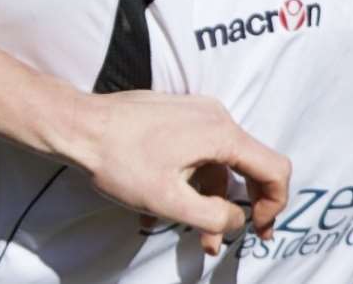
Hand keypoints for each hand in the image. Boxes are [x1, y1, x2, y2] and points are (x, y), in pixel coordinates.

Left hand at [79, 91, 289, 256]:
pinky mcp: (175, 116)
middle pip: (247, 167)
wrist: (78, 126)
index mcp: (221, 134)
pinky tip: (159, 208)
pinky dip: (188, 182)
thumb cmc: (120, 160)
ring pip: (216, 164)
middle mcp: (214, 116)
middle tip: (223, 240)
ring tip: (185, 233)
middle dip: (236, 209)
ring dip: (207, 201)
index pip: (274, 169)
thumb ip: (215, 217)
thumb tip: (238, 220)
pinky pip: (196, 153)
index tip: (257, 231)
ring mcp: (194, 113)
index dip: (275, 205)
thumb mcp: (170, 201)